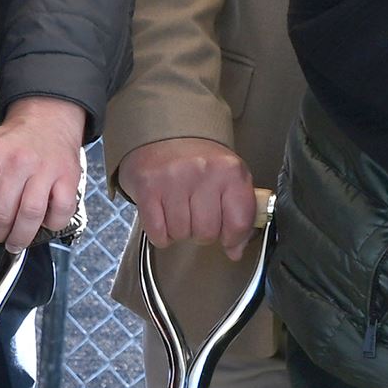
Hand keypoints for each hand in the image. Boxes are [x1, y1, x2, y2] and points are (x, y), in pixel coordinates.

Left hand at [0, 97, 85, 249]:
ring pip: (31, 215)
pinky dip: (50, 225)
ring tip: (13, 242)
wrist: (49, 121)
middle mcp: (18, 161)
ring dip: (19, 237)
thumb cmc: (12, 142)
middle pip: (2, 209)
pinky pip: (60, 212)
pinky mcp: (68, 180)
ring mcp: (45, 171)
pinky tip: (41, 223)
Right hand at [117, 135, 258, 261]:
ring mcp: (174, 178)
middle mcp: (204, 172)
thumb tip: (235, 251)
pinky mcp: (148, 187)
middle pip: (207, 233)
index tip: (227, 235)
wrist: (163, 137)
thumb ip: (239, 215)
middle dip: (202, 232)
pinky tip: (163, 216)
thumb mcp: (229, 179)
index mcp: (231, 171)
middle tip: (196, 214)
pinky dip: (160, 233)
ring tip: (179, 210)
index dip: (233, 237)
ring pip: (181, 234)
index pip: (239, 223)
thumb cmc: (199, 162)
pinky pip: (158, 233)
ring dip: (179, 231)